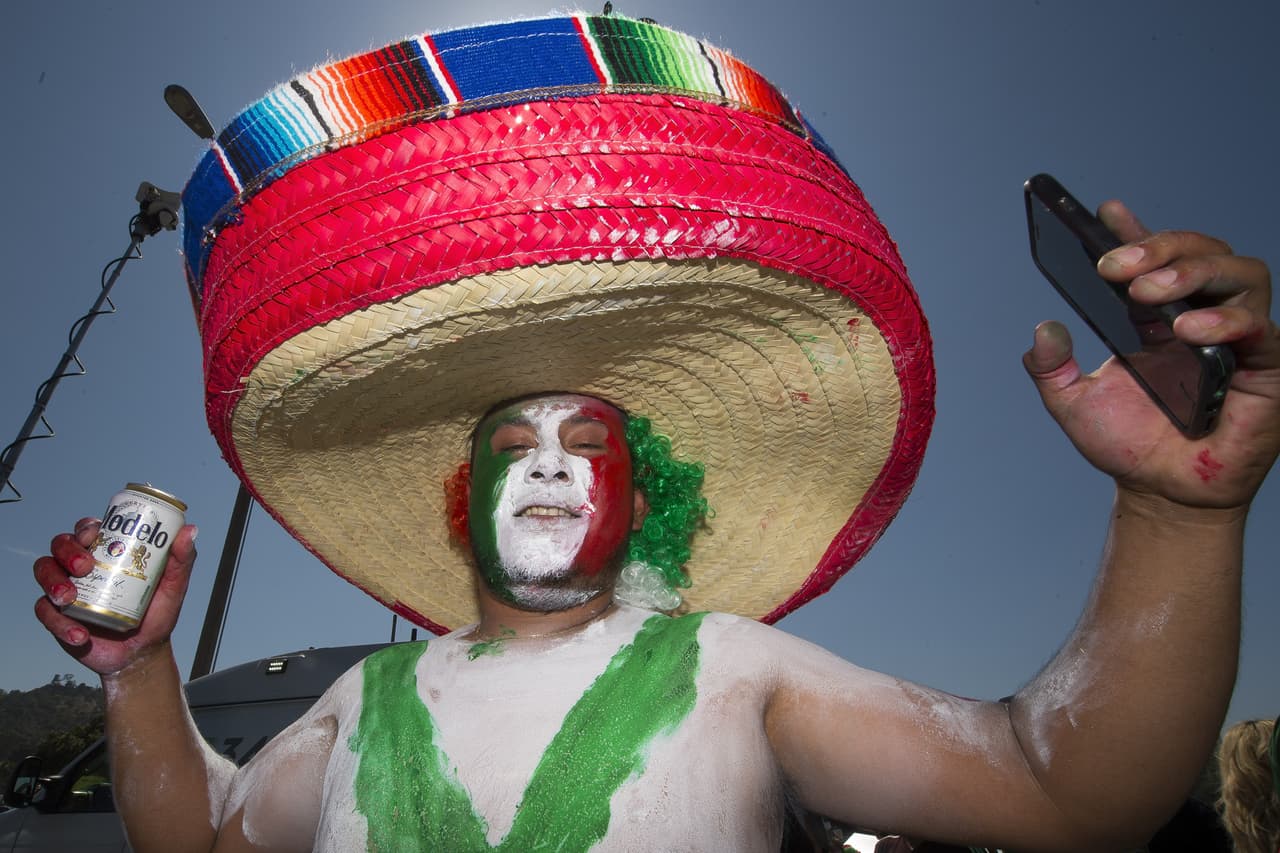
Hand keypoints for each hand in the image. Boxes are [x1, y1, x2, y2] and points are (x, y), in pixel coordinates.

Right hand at [33, 518, 197, 674]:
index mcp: (108, 553)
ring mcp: (67, 589)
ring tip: (69, 599)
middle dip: (67, 551)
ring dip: (53, 582)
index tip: (93, 536)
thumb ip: (181, 560)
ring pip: (44, 571)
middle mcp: (82, 567)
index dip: (85, 527)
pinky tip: (79, 634)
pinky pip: (45, 611)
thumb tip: (190, 530)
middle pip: (60, 544)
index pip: (88, 529)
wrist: (141, 654)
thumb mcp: (172, 588)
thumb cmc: (156, 615)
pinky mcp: (57, 616)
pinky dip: (58, 622)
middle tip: (84, 567)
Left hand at [1024, 201, 1278, 509]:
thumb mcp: (1072, 404)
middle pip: (1202, 252)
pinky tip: (1189, 330)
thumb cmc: (1128, 447)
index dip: (1136, 232)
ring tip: (1149, 293)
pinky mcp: (1267, 368)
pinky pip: (1263, 328)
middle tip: (1116, 265)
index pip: (1156, 259)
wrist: (1161, 496)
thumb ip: (1050, 367)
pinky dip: (1227, 321)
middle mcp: (1203, 317)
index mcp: (1159, 316)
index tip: (1106, 212)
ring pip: (1242, 273)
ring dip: (1193, 271)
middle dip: (1160, 247)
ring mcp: (1240, 338)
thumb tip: (1043, 328)